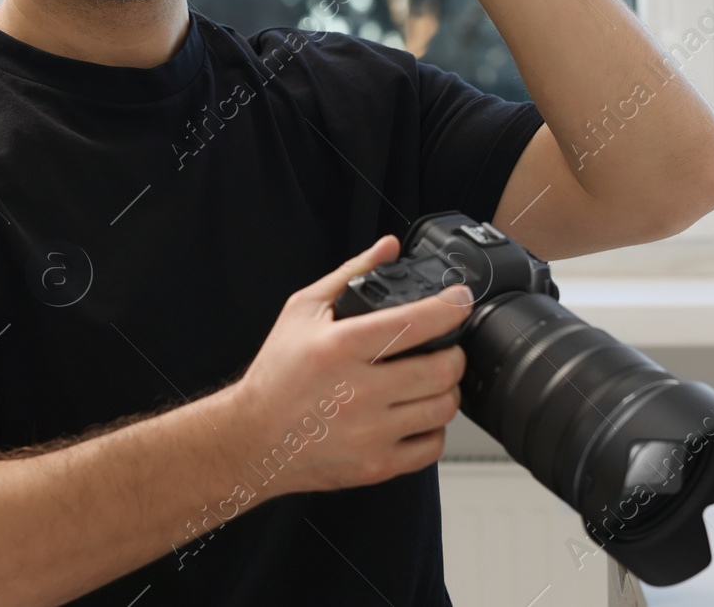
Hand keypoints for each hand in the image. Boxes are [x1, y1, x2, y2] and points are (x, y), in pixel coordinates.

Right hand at [228, 234, 473, 497]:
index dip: (450, 308)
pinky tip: (415, 415)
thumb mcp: (302, 311)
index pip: (415, 322)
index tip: (460, 301)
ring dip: (446, 390)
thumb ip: (351, 274)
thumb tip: (388, 247)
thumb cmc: (276, 375)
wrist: (252, 438)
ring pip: (443, 408)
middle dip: (454, 353)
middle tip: (444, 348)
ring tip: (430, 381)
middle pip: (442, 370)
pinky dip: (433, 428)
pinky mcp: (375, 465)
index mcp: (340, 347)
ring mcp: (369, 433)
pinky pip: (431, 447)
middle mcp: (358, 391)